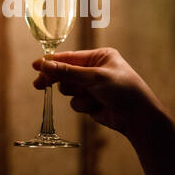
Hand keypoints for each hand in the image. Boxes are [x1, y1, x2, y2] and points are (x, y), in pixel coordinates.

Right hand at [33, 48, 164, 138]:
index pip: (70, 57)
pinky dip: (83, 105)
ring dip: (76, 94)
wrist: (138, 117)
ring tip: (90, 97)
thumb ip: (68, 72)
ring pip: (68, 89)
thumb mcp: (94, 78)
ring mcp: (92, 87)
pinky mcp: (91, 102)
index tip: (35, 65)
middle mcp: (95, 70)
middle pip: (65, 73)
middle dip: (56, 79)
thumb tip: (45, 65)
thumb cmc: (123, 90)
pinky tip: (96, 107)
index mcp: (99, 57)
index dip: (52, 62)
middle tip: (39, 84)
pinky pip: (75, 102)